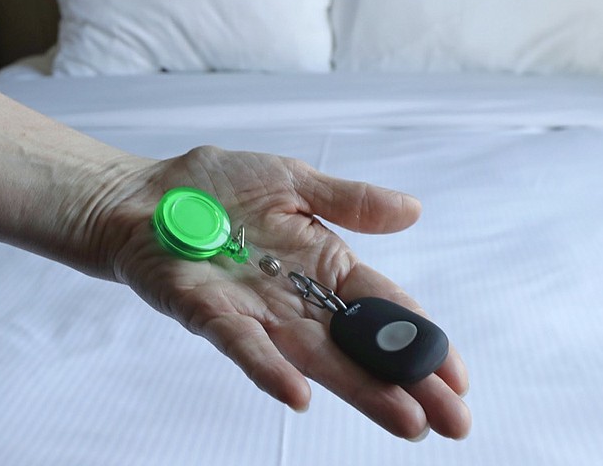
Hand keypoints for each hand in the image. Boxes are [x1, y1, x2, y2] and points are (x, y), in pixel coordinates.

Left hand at [94, 146, 470, 439]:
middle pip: (360, 345)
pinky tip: (301, 397)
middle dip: (407, 382)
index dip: (422, 338)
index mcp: (324, 263)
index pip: (385, 306)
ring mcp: (255, 310)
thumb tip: (415, 210)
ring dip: (358, 389)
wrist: (144, 194)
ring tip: (405, 422)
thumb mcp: (294, 179)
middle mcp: (297, 296)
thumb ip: (350, 201)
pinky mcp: (208, 313)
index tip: (458, 375)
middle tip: (454, 423)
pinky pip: (243, 346)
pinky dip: (270, 370)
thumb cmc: (217, 185)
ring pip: (314, 357)